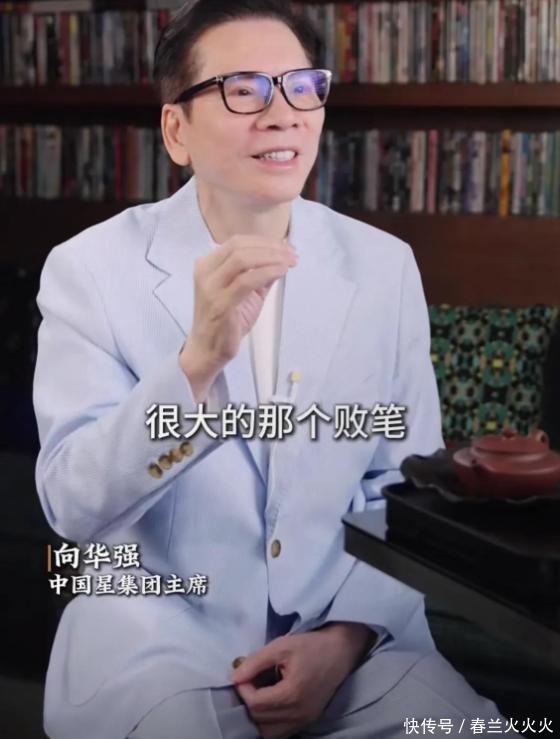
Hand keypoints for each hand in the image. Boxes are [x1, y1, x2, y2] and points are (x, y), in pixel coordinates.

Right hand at [180, 235, 296, 400]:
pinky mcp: (220, 304)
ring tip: (289, 262)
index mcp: (208, 265)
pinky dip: (267, 272)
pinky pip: (246, 281)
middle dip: (270, 247)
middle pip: (239, 246)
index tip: (285, 246)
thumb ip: (260, 274)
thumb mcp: (246, 292)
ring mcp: (211, 287)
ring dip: (271, 257)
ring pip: (242, 259)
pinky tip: (281, 272)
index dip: (264, 241)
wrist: (208, 349)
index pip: (237, 242)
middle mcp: (205, 272)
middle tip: (291, 254)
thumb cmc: (226, 321)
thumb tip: (281, 258)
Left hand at [231, 623, 375, 738]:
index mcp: (293, 694)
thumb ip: (256, 662)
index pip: (255, 704)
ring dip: (257, 718)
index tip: (242, 675)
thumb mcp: (282, 646)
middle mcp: (300, 714)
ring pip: (269, 733)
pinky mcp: (309, 721)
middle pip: (260, 721)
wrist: (341, 650)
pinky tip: (268, 705)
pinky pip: (281, 732)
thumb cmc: (312, 645)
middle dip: (248, 703)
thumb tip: (234, 677)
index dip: (242, 690)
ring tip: (256, 695)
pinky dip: (269, 723)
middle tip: (247, 684)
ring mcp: (305, 721)